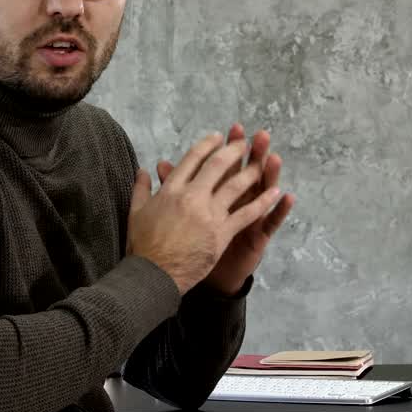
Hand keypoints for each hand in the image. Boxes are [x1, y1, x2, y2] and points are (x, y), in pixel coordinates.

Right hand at [127, 132, 280, 293]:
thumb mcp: (135, 212)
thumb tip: (144, 170)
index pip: (192, 159)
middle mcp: (191, 196)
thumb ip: (141, 188)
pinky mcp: (222, 233)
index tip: (218, 137)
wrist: (153, 275)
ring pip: (235, 186)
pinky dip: (263, 202)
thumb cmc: (142, 246)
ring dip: (252, 172)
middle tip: (245, 142)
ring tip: (264, 161)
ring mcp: (208, 214)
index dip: (207, 145)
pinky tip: (276, 193)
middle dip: (234, 151)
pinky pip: (247, 213)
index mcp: (171, 189)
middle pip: (217, 166)